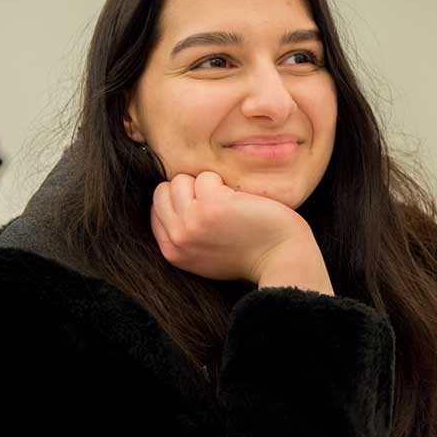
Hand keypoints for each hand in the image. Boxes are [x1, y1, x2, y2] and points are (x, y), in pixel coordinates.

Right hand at [149, 171, 332, 293]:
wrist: (280, 260)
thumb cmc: (249, 253)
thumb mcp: (203, 253)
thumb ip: (183, 233)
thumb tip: (169, 196)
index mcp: (172, 251)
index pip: (156, 208)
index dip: (181, 201)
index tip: (205, 210)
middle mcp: (177, 238)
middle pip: (164, 191)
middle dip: (189, 190)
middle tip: (218, 206)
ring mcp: (192, 222)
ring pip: (181, 179)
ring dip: (207, 185)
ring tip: (229, 205)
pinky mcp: (211, 206)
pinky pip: (207, 176)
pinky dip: (226, 183)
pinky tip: (241, 203)